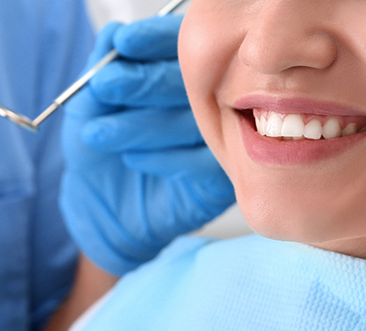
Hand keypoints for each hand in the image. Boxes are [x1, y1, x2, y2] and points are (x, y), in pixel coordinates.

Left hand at [60, 16, 234, 275]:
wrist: (104, 211)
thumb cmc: (101, 154)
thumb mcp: (89, 108)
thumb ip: (102, 70)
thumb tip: (113, 34)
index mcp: (183, 78)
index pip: (185, 47)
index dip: (157, 40)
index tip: (125, 44)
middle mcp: (211, 106)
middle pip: (196, 81)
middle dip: (145, 81)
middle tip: (105, 87)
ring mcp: (223, 141)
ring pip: (197, 121)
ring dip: (142, 124)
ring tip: (100, 135)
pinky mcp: (225, 178)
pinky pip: (205, 161)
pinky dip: (164, 158)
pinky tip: (134, 160)